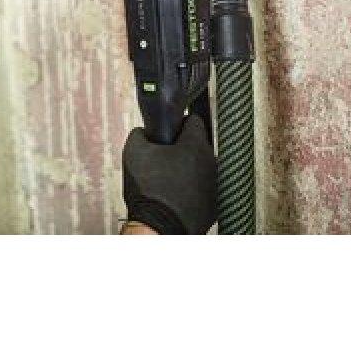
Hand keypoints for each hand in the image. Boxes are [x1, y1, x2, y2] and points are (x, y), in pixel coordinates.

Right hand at [122, 114, 216, 234]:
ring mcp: (217, 185)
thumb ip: (140, 133)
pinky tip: (178, 196)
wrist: (157, 228)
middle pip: (200, 146)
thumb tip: (144, 132)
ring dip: (191, 170)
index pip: (194, 121)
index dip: (179, 124)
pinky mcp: (216, 205)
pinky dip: (195, 190)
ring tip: (171, 181)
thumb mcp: (133, 152)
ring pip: (204, 168)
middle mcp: (212, 162)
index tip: (171, 132)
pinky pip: (206, 189)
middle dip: (184, 149)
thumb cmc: (148, 192)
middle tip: (166, 159)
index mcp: (195, 145)